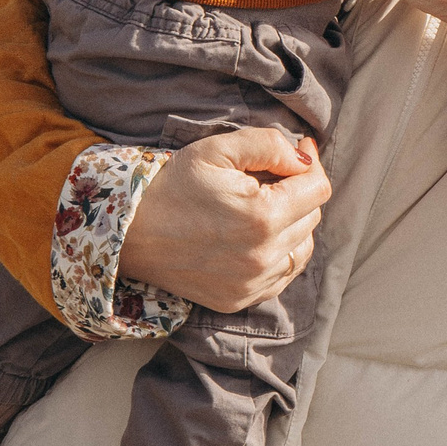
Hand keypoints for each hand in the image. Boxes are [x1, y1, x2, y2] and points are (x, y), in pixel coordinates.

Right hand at [117, 126, 329, 313]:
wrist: (128, 233)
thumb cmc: (172, 185)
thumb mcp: (217, 149)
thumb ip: (269, 145)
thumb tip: (305, 156)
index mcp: (263, 217)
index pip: (318, 189)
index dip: (309, 165)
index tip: (295, 153)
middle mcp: (263, 257)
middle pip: (312, 216)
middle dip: (297, 193)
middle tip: (266, 178)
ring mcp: (252, 284)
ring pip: (303, 246)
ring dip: (293, 224)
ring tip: (261, 207)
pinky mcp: (240, 299)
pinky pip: (283, 274)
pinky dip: (280, 253)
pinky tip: (255, 237)